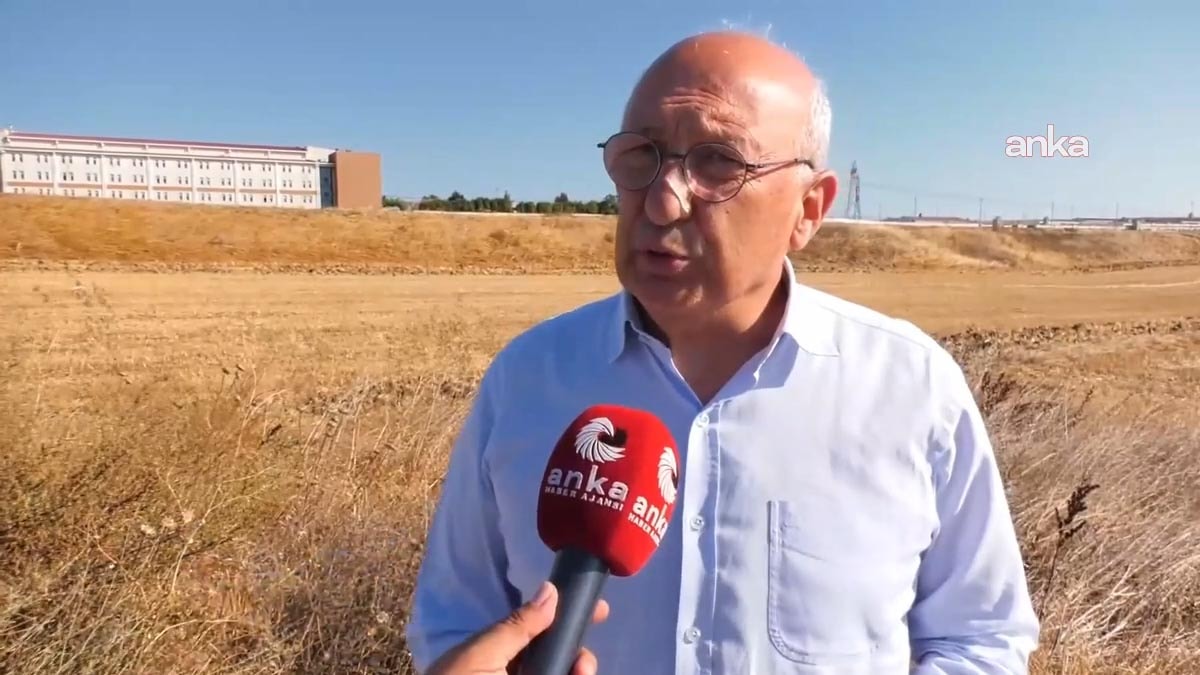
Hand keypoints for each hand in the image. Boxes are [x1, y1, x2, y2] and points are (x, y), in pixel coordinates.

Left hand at [424, 581, 609, 674]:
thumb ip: (516, 627)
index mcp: (498, 653)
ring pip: (564, 673)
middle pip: (558, 657)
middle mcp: (515, 672)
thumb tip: (550, 590)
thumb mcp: (480, 656)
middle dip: (578, 655)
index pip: (538, 629)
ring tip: (579, 673)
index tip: (599, 610)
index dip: (566, 617)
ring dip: (578, 672)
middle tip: (582, 665)